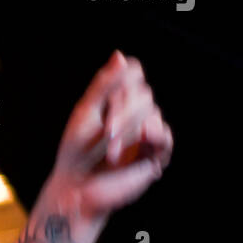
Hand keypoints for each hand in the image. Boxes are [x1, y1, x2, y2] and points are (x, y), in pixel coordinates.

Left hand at [50, 51, 173, 221]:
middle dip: (123, 113)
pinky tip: (143, 141)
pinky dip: (155, 135)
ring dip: (130, 131)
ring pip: (153, 113)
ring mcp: (146, 131)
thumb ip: (104, 85)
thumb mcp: (86, 113)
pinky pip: (165, 135)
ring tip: (111, 153)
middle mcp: (134, 111)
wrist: (77, 186)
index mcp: (115, 98)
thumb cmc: (76, 150)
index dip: (124, 82)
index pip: (134, 73)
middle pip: (143, 93)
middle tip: (106, 133)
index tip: (107, 100)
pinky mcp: (155, 153)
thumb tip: (120, 55)